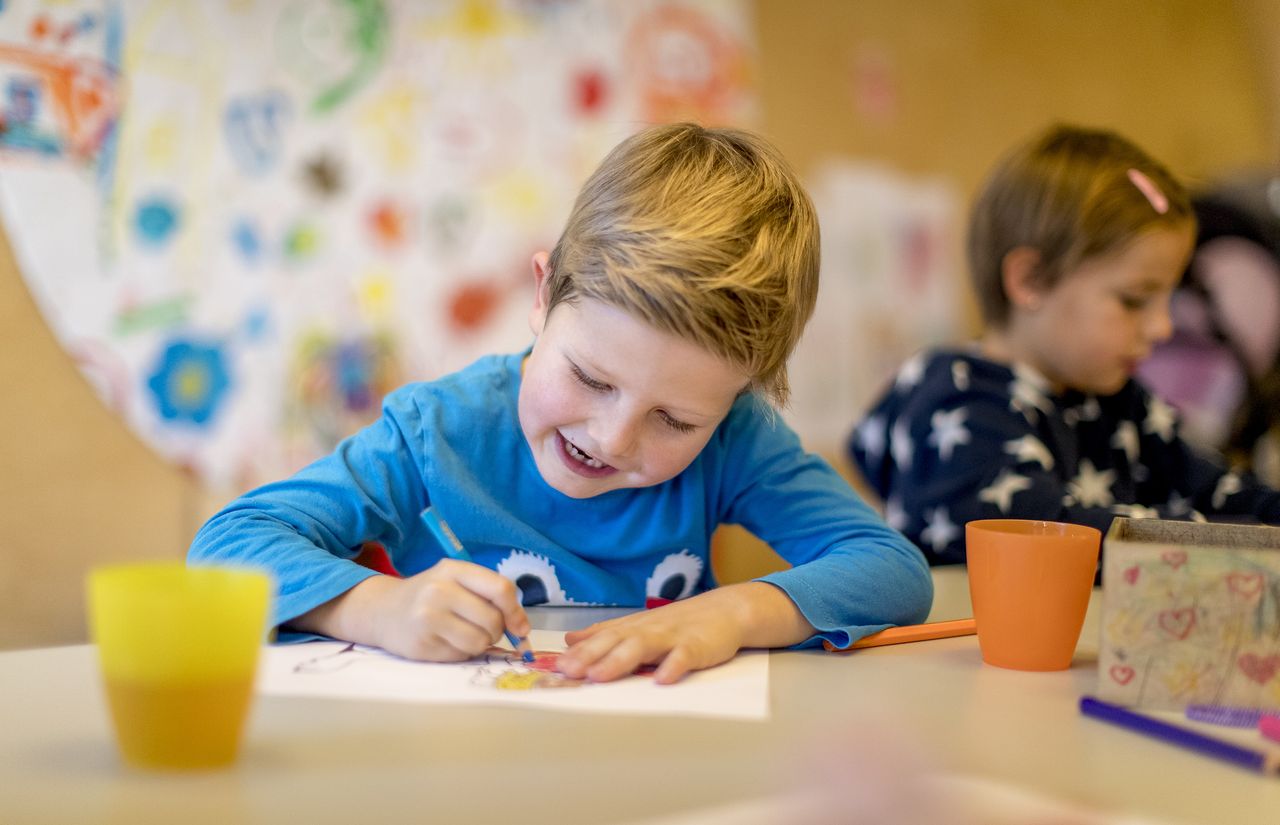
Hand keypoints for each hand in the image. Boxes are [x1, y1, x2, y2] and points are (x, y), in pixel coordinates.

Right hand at [291, 560, 529, 662]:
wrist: (384, 610)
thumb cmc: (431, 595)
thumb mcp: (456, 581)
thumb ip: (490, 596)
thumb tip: (522, 630)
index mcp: (453, 570)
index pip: (500, 589)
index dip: (516, 611)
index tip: (520, 626)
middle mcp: (439, 591)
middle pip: (493, 621)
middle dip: (496, 631)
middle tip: (483, 629)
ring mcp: (428, 619)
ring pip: (479, 643)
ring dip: (479, 644)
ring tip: (462, 634)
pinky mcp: (422, 645)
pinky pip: (460, 656)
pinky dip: (461, 653)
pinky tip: (445, 642)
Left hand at [558, 582, 812, 684]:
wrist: (725, 611)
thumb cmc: (679, 623)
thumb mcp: (638, 625)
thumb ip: (605, 633)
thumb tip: (569, 640)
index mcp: (632, 628)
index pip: (600, 639)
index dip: (578, 653)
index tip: (554, 668)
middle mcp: (647, 630)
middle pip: (615, 642)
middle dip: (589, 657)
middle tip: (567, 672)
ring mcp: (672, 637)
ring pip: (642, 648)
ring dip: (619, 661)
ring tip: (600, 676)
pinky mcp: (697, 647)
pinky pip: (684, 657)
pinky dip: (673, 667)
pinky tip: (662, 680)